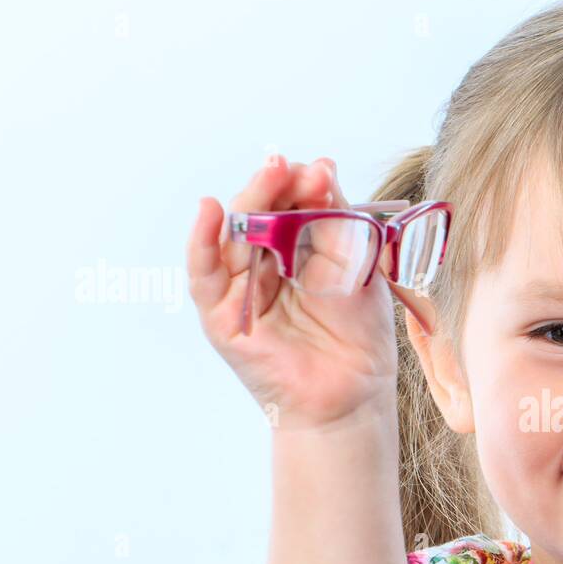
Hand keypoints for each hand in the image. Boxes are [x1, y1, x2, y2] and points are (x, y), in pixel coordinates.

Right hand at [186, 155, 402, 430]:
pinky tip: (210, 212)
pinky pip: (206, 276)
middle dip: (276, 187)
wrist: (356, 396)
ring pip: (234, 236)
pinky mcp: (223, 319)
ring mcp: (241, 291)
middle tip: (292, 168)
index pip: (289, 206)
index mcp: (296, 251)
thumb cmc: (359, 336)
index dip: (302, 186)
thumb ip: (338, 221)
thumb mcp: (357, 268)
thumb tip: (322, 168)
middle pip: (259, 215)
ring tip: (270, 175)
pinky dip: (203, 242)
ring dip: (250, 201)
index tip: (323, 171)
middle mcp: (264, 266)